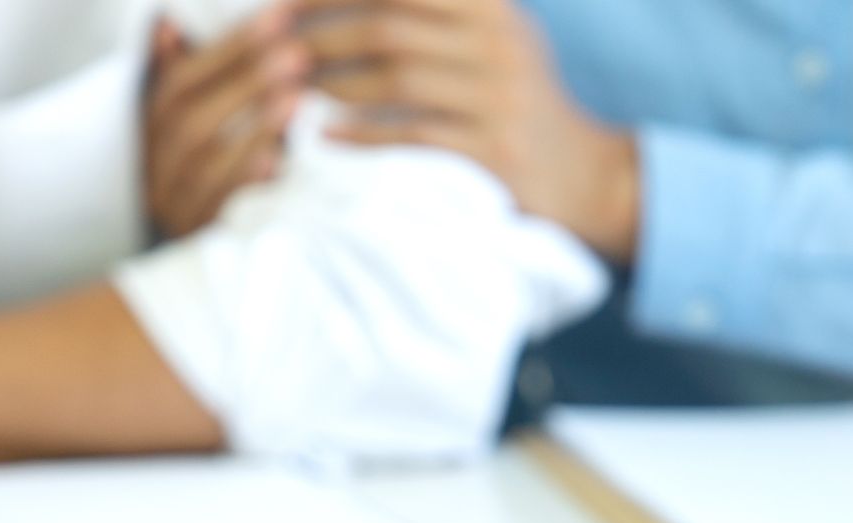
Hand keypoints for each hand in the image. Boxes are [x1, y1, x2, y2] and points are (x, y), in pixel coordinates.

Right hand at [144, 4, 306, 238]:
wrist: (181, 242)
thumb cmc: (195, 159)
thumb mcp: (183, 111)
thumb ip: (179, 68)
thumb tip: (169, 24)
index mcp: (151, 123)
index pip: (183, 77)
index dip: (230, 47)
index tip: (278, 19)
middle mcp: (155, 161)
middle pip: (192, 119)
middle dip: (245, 84)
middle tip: (296, 56)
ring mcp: (173, 202)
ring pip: (205, 164)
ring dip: (253, 129)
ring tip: (295, 100)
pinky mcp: (195, 237)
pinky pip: (219, 211)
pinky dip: (247, 185)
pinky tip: (278, 164)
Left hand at [300, 0, 639, 260]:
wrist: (583, 175)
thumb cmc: (512, 102)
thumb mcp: (490, 38)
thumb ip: (433, 10)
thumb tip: (342, 3)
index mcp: (490, 7)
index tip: (280, 0)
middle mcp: (498, 43)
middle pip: (388, 28)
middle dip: (319, 36)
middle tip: (269, 51)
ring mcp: (497, 99)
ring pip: (396, 80)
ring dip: (331, 84)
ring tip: (286, 91)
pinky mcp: (492, 153)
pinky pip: (411, 136)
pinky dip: (360, 135)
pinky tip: (322, 135)